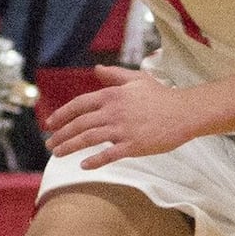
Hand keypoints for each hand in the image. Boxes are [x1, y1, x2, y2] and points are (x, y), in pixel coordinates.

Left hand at [43, 66, 195, 167]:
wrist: (184, 112)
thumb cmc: (161, 96)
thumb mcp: (136, 79)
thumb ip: (114, 75)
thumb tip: (95, 70)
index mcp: (112, 95)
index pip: (79, 105)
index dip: (62, 114)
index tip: (50, 124)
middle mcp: (113, 112)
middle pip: (79, 124)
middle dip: (60, 135)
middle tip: (50, 144)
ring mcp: (123, 129)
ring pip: (88, 139)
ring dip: (70, 147)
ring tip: (58, 154)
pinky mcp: (133, 145)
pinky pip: (109, 155)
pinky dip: (94, 161)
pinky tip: (83, 166)